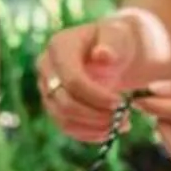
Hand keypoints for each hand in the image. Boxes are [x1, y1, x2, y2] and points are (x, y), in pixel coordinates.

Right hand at [36, 15, 149, 141]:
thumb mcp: (119, 36)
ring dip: (94, 127)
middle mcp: (46, 67)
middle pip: (64, 103)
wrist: (115, 50)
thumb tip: (102, 55)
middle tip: (124, 119)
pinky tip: (109, 131)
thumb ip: (112, 43)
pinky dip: (89, 133)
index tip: (121, 103)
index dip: (95, 96)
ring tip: (121, 125)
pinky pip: (66, 127)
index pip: (72, 80)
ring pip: (63, 119)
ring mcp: (47, 88)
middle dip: (95, 115)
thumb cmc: (118, 40)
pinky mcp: (54, 105)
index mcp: (59, 46)